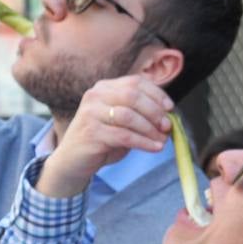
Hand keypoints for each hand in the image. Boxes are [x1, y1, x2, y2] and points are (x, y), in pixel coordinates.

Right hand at [38, 76, 174, 197]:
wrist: (72, 161)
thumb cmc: (101, 141)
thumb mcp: (121, 123)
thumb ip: (140, 115)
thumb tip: (169, 118)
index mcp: (104, 88)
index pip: (135, 82)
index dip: (156, 94)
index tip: (170, 108)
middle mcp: (95, 95)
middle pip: (133, 96)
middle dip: (155, 111)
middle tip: (167, 126)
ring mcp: (91, 113)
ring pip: (129, 116)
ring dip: (150, 129)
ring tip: (162, 140)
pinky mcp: (91, 132)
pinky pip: (124, 135)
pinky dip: (143, 142)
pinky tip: (154, 148)